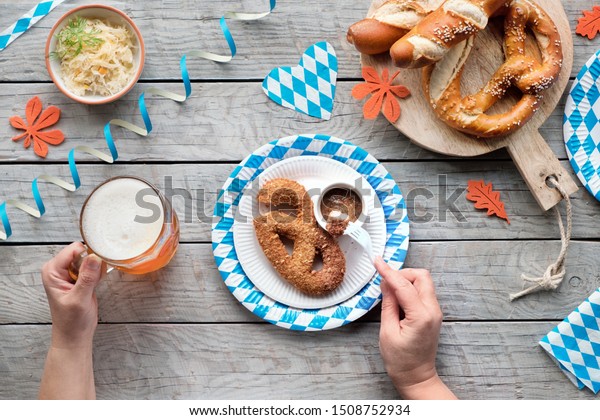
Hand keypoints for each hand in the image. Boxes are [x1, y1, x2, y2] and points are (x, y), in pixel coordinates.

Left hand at [39, 243, 103, 398]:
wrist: (74, 336)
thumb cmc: (71, 322)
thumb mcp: (79, 299)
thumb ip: (87, 277)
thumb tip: (94, 257)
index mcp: (52, 271)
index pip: (72, 250)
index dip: (87, 255)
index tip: (96, 266)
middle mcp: (59, 269)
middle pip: (81, 252)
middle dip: (92, 262)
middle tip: (94, 279)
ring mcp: (69, 273)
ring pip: (89, 258)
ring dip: (96, 268)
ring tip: (93, 285)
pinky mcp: (80, 277)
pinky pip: (93, 267)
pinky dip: (98, 273)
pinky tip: (96, 284)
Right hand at [375, 257, 455, 399]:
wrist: (417, 377)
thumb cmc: (400, 360)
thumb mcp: (387, 332)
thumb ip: (388, 304)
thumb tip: (386, 283)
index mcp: (421, 316)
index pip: (404, 285)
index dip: (388, 271)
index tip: (377, 261)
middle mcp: (433, 311)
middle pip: (421, 276)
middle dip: (402, 273)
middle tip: (385, 281)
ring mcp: (435, 312)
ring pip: (423, 282)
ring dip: (406, 281)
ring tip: (389, 292)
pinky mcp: (433, 314)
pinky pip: (423, 292)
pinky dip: (410, 289)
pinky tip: (397, 298)